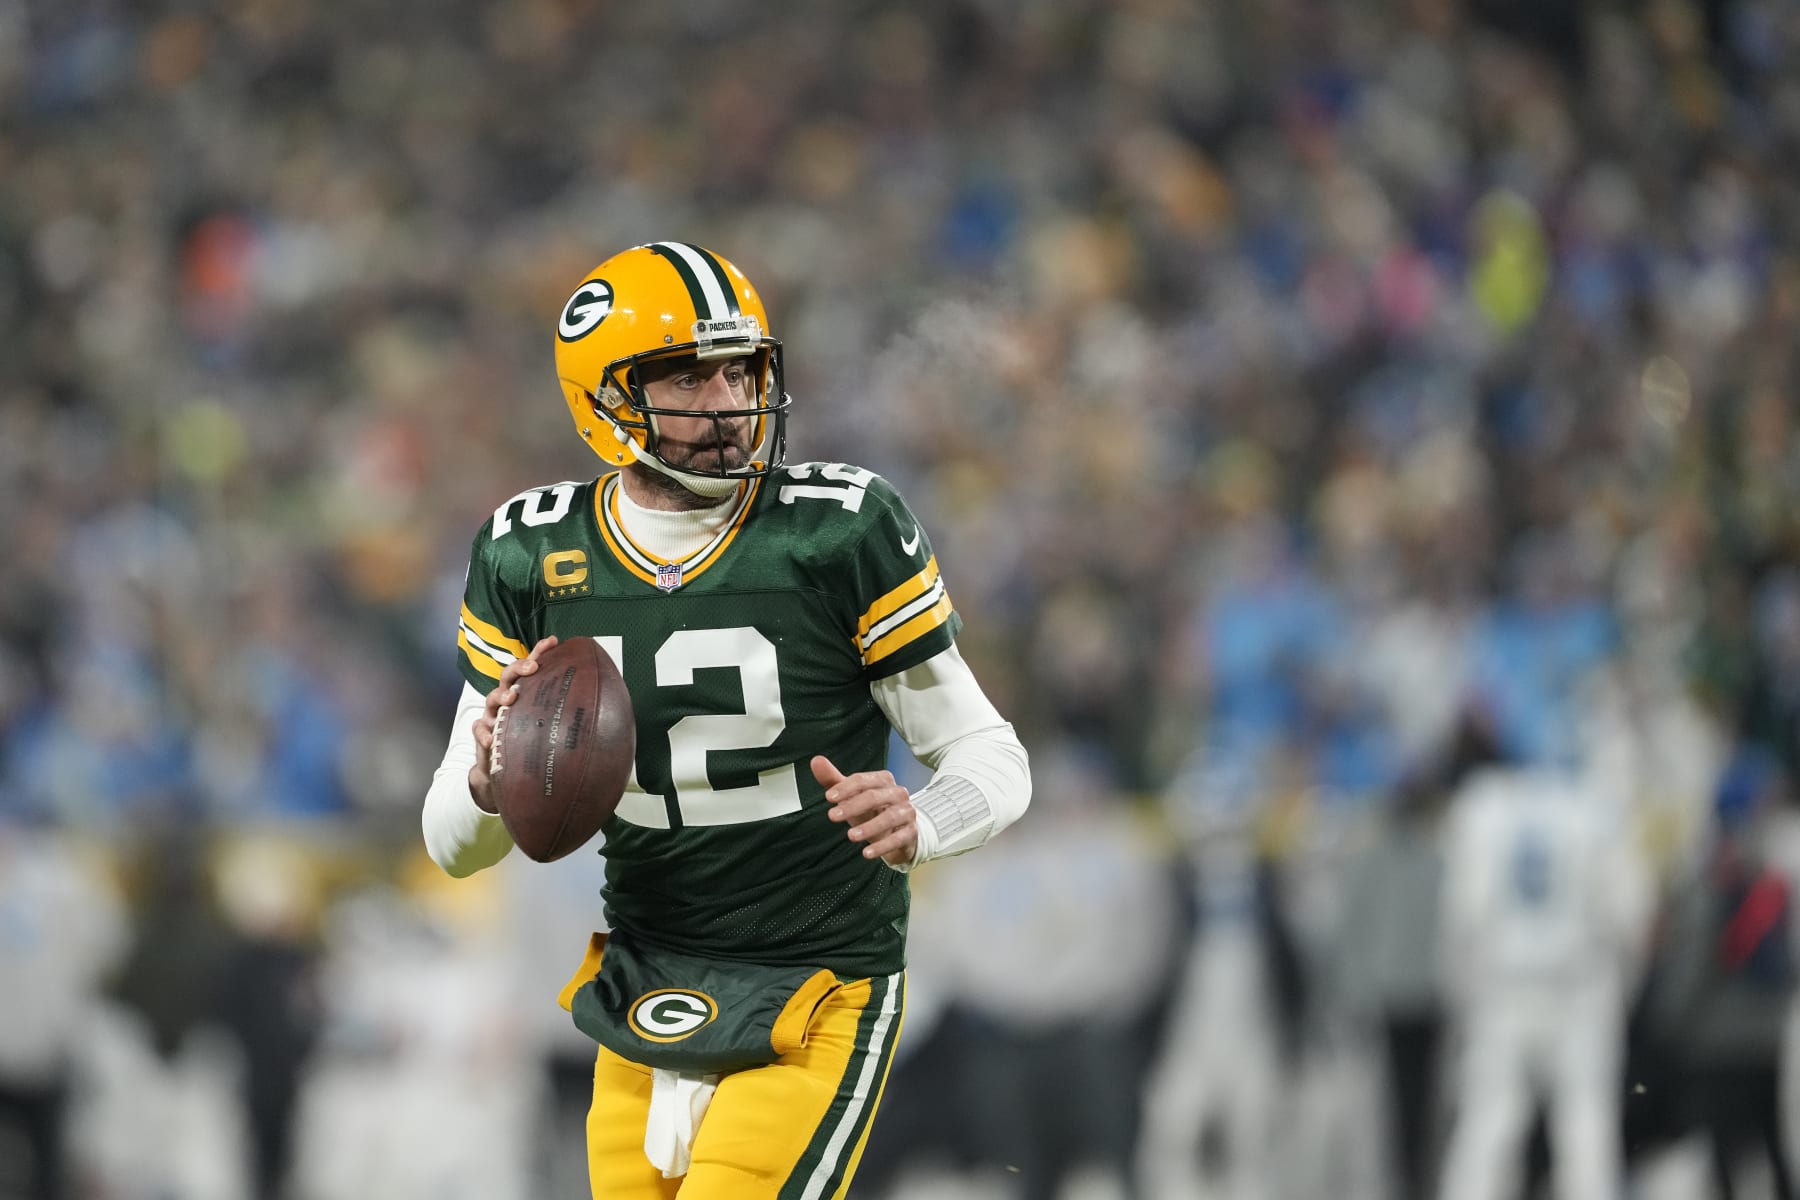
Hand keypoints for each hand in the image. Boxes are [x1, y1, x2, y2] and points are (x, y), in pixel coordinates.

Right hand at [468, 635, 559, 813]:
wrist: (508, 775)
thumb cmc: (532, 744)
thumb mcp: (552, 727)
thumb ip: (568, 715)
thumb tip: (603, 708)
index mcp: (527, 694)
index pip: (531, 669)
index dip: (539, 653)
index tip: (552, 642)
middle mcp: (508, 702)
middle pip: (508, 676)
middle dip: (519, 667)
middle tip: (532, 667)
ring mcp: (493, 718)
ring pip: (490, 699)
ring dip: (500, 696)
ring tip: (511, 698)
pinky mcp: (483, 736)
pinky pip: (478, 730)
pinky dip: (483, 732)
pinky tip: (491, 738)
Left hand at [815, 755, 915, 867]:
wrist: (899, 833)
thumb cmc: (872, 811)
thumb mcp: (852, 796)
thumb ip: (833, 780)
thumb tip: (816, 761)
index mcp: (883, 780)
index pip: (862, 780)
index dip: (845, 787)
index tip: (829, 797)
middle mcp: (898, 793)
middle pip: (875, 796)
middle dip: (853, 806)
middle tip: (833, 816)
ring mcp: (907, 812)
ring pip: (890, 817)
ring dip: (869, 827)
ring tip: (851, 836)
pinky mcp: (911, 832)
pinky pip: (899, 838)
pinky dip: (882, 846)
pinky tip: (867, 853)